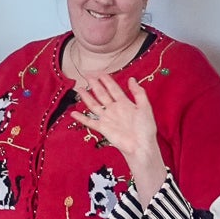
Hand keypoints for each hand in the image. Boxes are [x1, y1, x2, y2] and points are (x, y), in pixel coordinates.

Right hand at [72, 72, 167, 196]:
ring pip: (94, 105)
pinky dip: (81, 118)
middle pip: (101, 93)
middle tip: (87, 75)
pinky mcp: (103, 128)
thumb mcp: (145, 107)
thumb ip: (138, 93)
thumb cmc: (145, 128)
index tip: (99, 72)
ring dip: (86, 97)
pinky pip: (90, 122)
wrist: (141, 146)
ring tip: (78, 89)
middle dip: (94, 84)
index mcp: (125, 103)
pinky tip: (73, 113)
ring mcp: (107, 118)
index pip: (113, 88)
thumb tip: (132, 79)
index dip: (106, 79)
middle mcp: (114, 109)